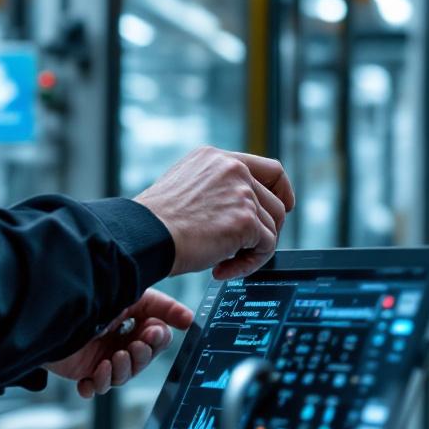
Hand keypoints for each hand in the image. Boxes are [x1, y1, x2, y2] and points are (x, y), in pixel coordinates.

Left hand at [46, 290, 193, 398]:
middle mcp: (119, 342)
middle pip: (141, 362)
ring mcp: (101, 358)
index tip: (150, 332)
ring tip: (111, 360)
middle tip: (131, 347)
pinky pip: (94, 388)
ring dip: (119, 372)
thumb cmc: (94, 296)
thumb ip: (165, 308)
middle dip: (139, 357)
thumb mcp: (136, 297)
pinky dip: (95, 385)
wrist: (56, 306)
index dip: (156, 341)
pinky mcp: (82, 370)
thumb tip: (190, 320)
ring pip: (121, 378)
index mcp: (133, 325)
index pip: (155, 341)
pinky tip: (92, 375)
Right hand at [134, 146, 295, 279]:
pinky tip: (222, 269)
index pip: (268, 169)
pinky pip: (266, 247)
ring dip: (252, 251)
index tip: (284, 209)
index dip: (281, 191)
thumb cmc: (154, 222)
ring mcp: (241, 192)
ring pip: (273, 228)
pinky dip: (249, 264)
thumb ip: (214, 188)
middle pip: (276, 203)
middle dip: (265, 230)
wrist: (143, 236)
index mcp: (216, 158)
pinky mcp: (245, 220)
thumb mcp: (184, 187)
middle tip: (243, 249)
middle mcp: (232, 169)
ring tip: (224, 262)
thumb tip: (239, 208)